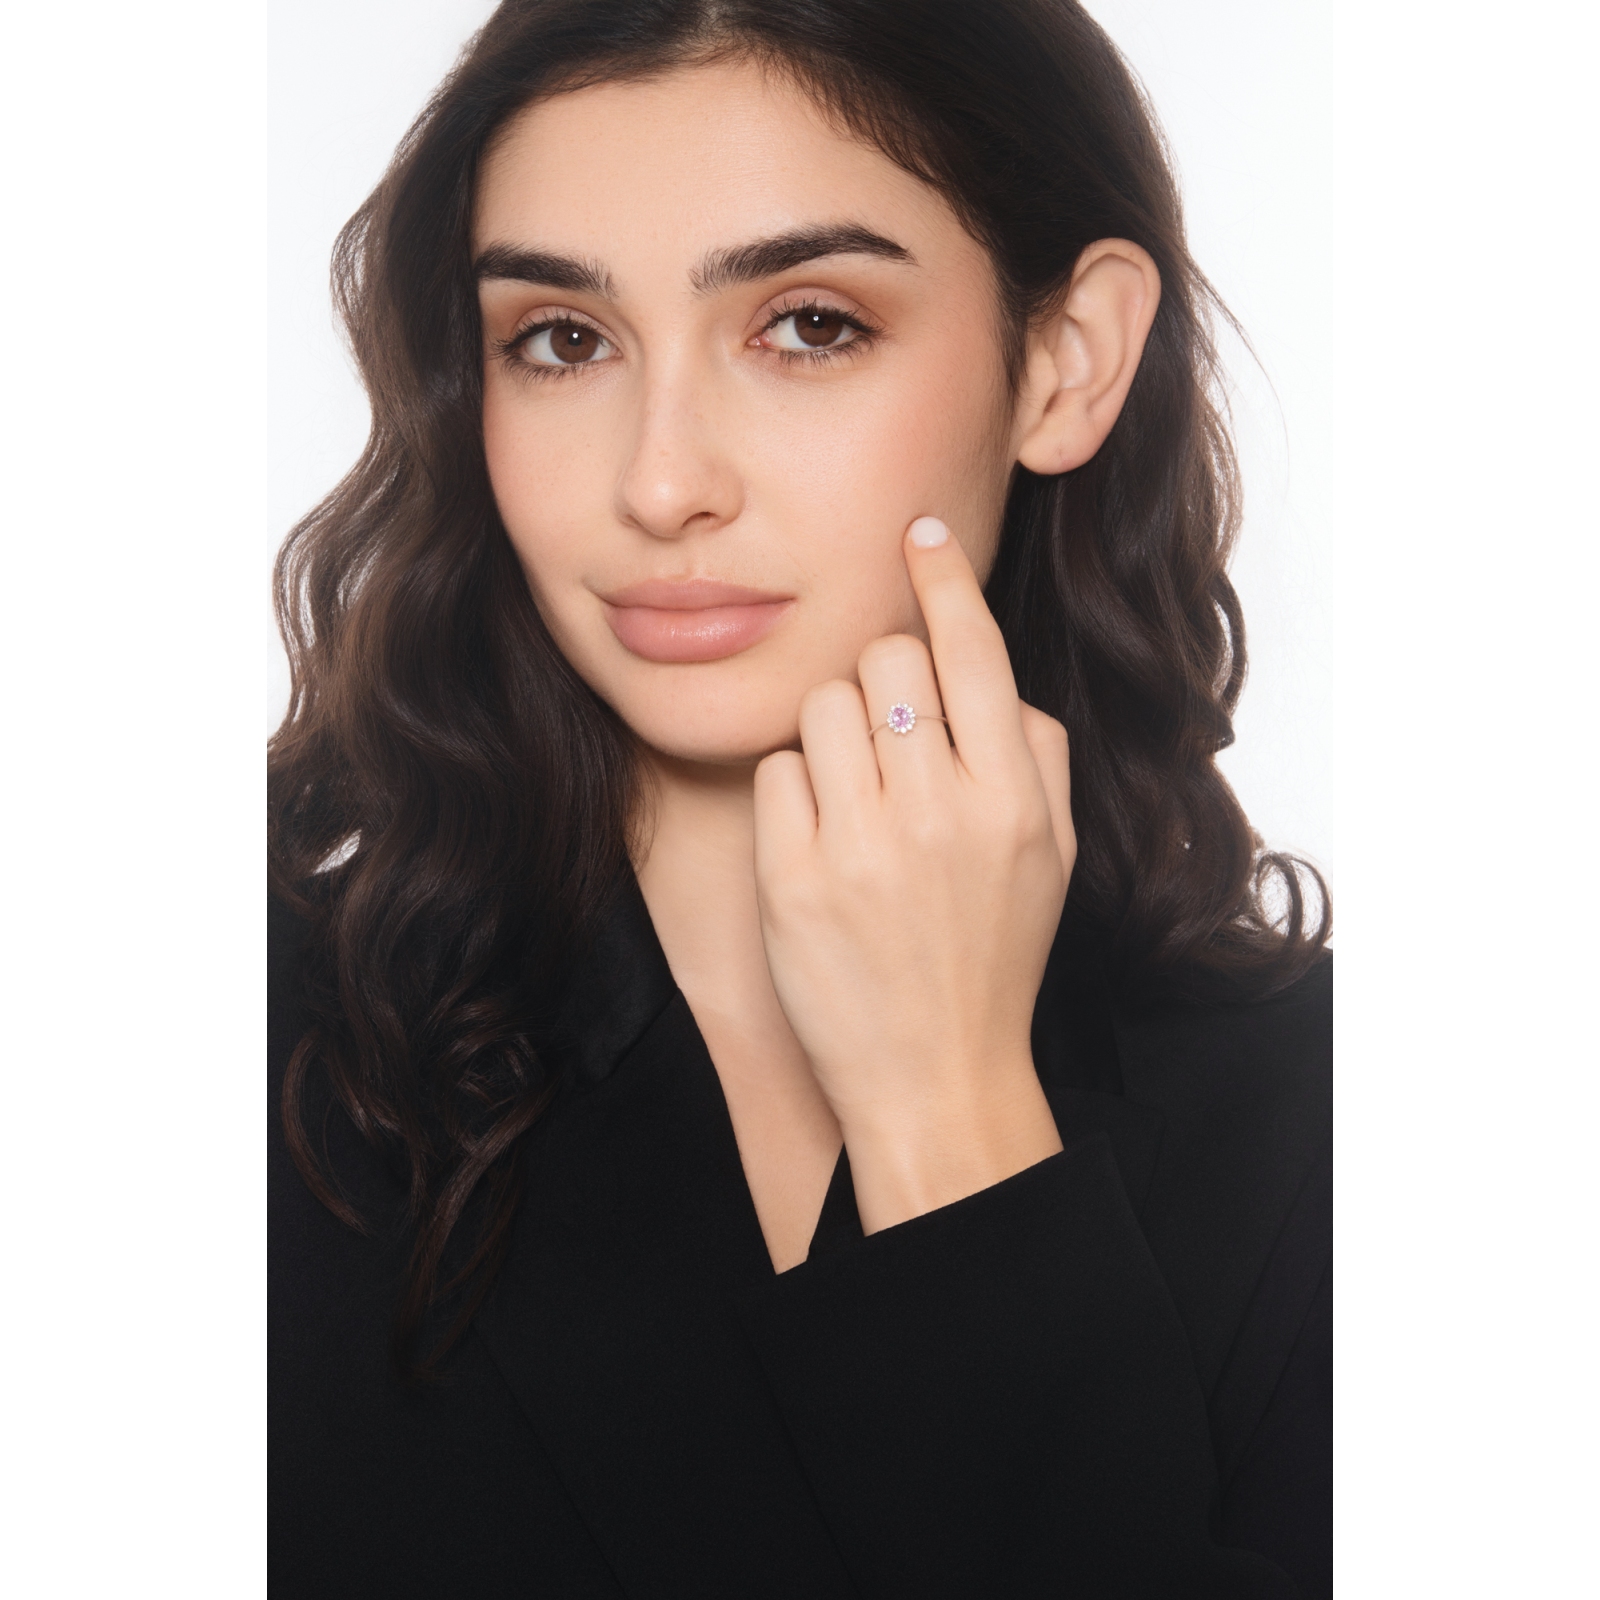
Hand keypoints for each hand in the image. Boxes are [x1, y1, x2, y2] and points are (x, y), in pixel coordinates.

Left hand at [753, 517, 1074, 1232]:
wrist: (934, 1075)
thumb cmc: (994, 954)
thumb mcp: (1052, 855)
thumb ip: (1033, 751)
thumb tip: (986, 668)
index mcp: (1011, 799)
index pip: (973, 651)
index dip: (942, 578)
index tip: (919, 533)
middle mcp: (938, 813)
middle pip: (885, 661)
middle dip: (885, 678)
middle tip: (891, 730)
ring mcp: (860, 848)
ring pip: (822, 705)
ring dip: (835, 731)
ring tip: (857, 792)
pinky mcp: (793, 880)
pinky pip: (778, 770)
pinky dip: (797, 788)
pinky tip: (823, 835)